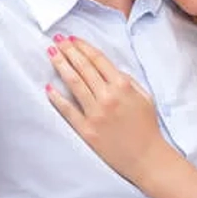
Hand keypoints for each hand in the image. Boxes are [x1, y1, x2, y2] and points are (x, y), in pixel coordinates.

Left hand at [46, 36, 167, 186]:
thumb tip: (109, 69)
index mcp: (122, 86)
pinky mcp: (87, 130)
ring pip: (74, 83)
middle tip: (57, 40)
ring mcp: (96, 113)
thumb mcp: (144, 97)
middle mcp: (107, 97)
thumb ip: (128, 80)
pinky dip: (57, 98)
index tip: (72, 38)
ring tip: (51, 53)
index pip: (98, 59)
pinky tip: (48, 87)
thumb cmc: (147, 127)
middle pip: (83, 67)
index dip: (83, 46)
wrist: (147, 158)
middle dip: (68, 50)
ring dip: (61, 65)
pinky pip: (68, 110)